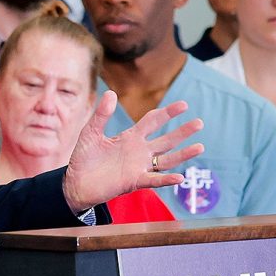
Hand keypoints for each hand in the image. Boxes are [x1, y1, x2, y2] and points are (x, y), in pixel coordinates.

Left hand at [63, 90, 204, 211]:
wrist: (75, 182)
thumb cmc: (84, 158)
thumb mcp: (91, 132)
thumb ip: (101, 115)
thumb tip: (111, 93)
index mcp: (130, 137)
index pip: (153, 121)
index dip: (167, 113)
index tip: (184, 105)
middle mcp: (139, 151)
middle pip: (166, 140)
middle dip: (182, 132)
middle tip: (199, 122)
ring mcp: (139, 167)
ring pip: (166, 159)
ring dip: (182, 154)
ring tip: (200, 147)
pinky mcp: (134, 182)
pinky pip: (153, 180)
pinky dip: (166, 180)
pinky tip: (179, 177)